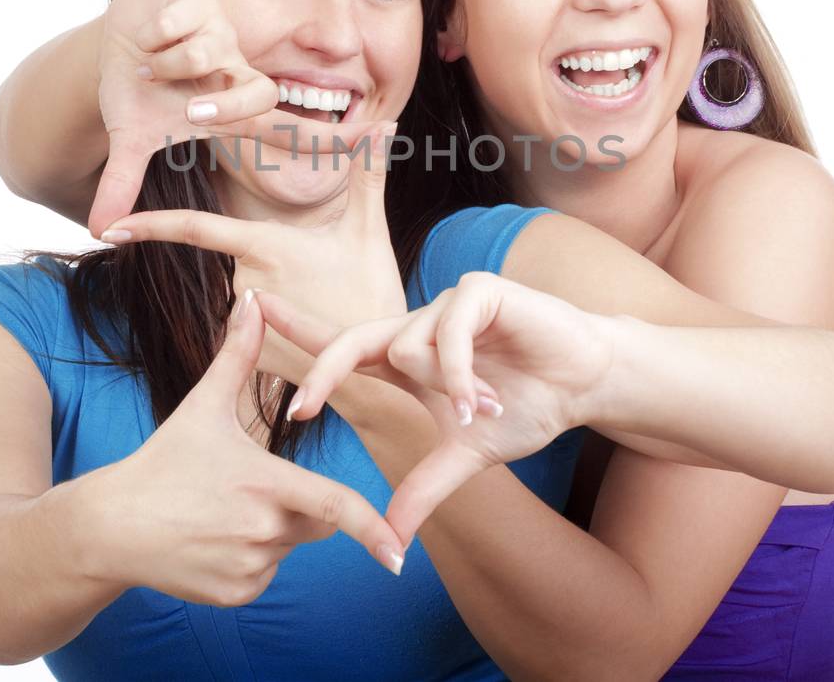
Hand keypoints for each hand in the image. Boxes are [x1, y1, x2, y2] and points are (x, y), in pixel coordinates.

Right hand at [70, 290, 405, 607]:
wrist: (110, 527)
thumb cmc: (161, 461)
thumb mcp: (203, 406)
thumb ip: (237, 354)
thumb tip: (251, 299)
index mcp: (265, 484)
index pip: (337, 508)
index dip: (373, 529)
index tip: (399, 551)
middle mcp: (261, 531)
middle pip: (318, 523)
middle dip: (304, 506)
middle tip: (255, 488)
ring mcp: (247, 568)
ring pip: (290, 548)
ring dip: (274, 532)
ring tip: (223, 511)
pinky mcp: (234, 595)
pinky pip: (265, 575)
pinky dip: (252, 560)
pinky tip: (213, 539)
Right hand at [88, 0, 376, 236]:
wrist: (118, 37)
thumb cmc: (139, 89)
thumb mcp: (131, 136)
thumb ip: (122, 183)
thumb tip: (100, 232)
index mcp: (233, 109)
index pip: (293, 129)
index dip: (337, 137)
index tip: (386, 134)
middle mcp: (239, 74)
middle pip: (255, 94)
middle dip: (218, 105)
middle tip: (186, 107)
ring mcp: (226, 38)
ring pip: (202, 54)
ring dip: (163, 63)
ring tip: (150, 63)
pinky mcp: (207, 4)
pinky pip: (179, 22)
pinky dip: (155, 32)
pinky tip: (152, 33)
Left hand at [98, 121, 408, 333]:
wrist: (382, 369)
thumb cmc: (374, 294)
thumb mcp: (369, 231)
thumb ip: (367, 174)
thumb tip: (385, 123)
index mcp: (265, 246)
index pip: (195, 228)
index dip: (149, 224)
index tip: (109, 226)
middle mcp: (245, 283)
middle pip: (239, 262)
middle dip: (272, 267)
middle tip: (324, 285)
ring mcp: (243, 325)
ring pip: (245, 296)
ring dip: (275, 298)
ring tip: (324, 311)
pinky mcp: (249, 360)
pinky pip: (250, 333)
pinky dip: (275, 329)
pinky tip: (311, 335)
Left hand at [263, 272, 614, 543]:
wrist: (585, 382)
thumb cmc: (526, 406)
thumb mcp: (467, 455)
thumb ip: (424, 488)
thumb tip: (390, 540)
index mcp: (407, 357)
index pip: (341, 343)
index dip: (296, 331)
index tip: (248, 316)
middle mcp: (419, 327)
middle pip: (354, 338)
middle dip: (321, 369)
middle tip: (299, 409)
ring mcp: (448, 305)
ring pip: (408, 344)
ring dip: (441, 389)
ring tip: (477, 413)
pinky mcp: (481, 293)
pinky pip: (450, 331)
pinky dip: (460, 371)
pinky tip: (480, 401)